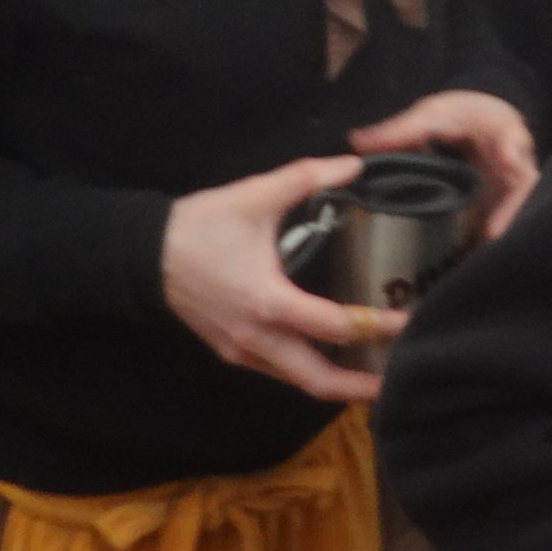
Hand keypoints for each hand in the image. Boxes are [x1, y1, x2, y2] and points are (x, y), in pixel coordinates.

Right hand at [162, 156, 399, 404]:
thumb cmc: (200, 226)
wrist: (145, 254)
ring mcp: (241, 352)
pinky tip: (327, 358)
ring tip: (370, 376)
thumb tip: (355, 164)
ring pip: (297, 381)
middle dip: (358, 385)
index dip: (374, 327)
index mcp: (268, 302)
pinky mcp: (231, 352)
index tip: (406, 324)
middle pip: (317, 379)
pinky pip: (277, 372)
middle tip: (396, 380)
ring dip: (334, 383)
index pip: (334, 326)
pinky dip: (307, 372)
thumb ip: (307, 177)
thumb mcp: (254, 195)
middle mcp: (257, 338)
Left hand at [350, 90, 539, 238]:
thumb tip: (356, 142)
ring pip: (516, 207)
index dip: (511, 149)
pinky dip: (486, 239)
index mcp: (499, 127)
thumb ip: (398, 130)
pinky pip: (499, 222)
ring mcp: (512, 182)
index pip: (511, 137)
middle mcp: (514, 157)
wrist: (485, 117)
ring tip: (481, 255)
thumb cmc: (463, 113)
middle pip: (522, 182)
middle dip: (512, 205)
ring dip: (501, 229)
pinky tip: (471, 261)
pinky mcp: (504, 201)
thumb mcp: (432, 113)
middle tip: (494, 232)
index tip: (507, 158)